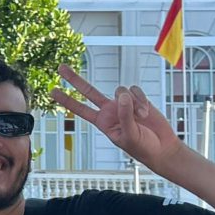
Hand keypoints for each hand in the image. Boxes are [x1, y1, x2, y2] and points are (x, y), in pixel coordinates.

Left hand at [53, 66, 183, 172]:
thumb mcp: (129, 135)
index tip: (52, 91)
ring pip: (119, 90)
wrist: (162, 147)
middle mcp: (109, 110)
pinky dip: (141, 100)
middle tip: (60, 67)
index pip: (81, 109)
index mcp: (102, 122)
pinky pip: (134, 90)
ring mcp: (123, 103)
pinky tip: (145, 112)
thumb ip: (124, 115)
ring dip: (132, 103)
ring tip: (140, 118)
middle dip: (74, 79)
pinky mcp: (137, 98)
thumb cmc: (143, 147)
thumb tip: (121, 95)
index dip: (66, 100)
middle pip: (88, 91)